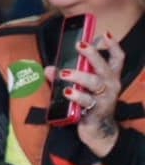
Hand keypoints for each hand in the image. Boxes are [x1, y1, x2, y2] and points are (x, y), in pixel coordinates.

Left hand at [51, 32, 125, 157]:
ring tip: (63, 72)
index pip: (117, 58)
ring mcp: (105, 98)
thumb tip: (48, 68)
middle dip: (92, 53)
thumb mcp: (80, 88)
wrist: (97, 130)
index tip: (104, 34)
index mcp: (109, 77)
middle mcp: (110, 85)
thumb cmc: (89, 104)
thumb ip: (66, 77)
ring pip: (94, 82)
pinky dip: (75, 96)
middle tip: (79, 44)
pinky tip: (66, 92)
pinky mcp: (97, 110)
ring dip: (78, 75)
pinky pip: (86, 101)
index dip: (112, 45)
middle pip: (104, 66)